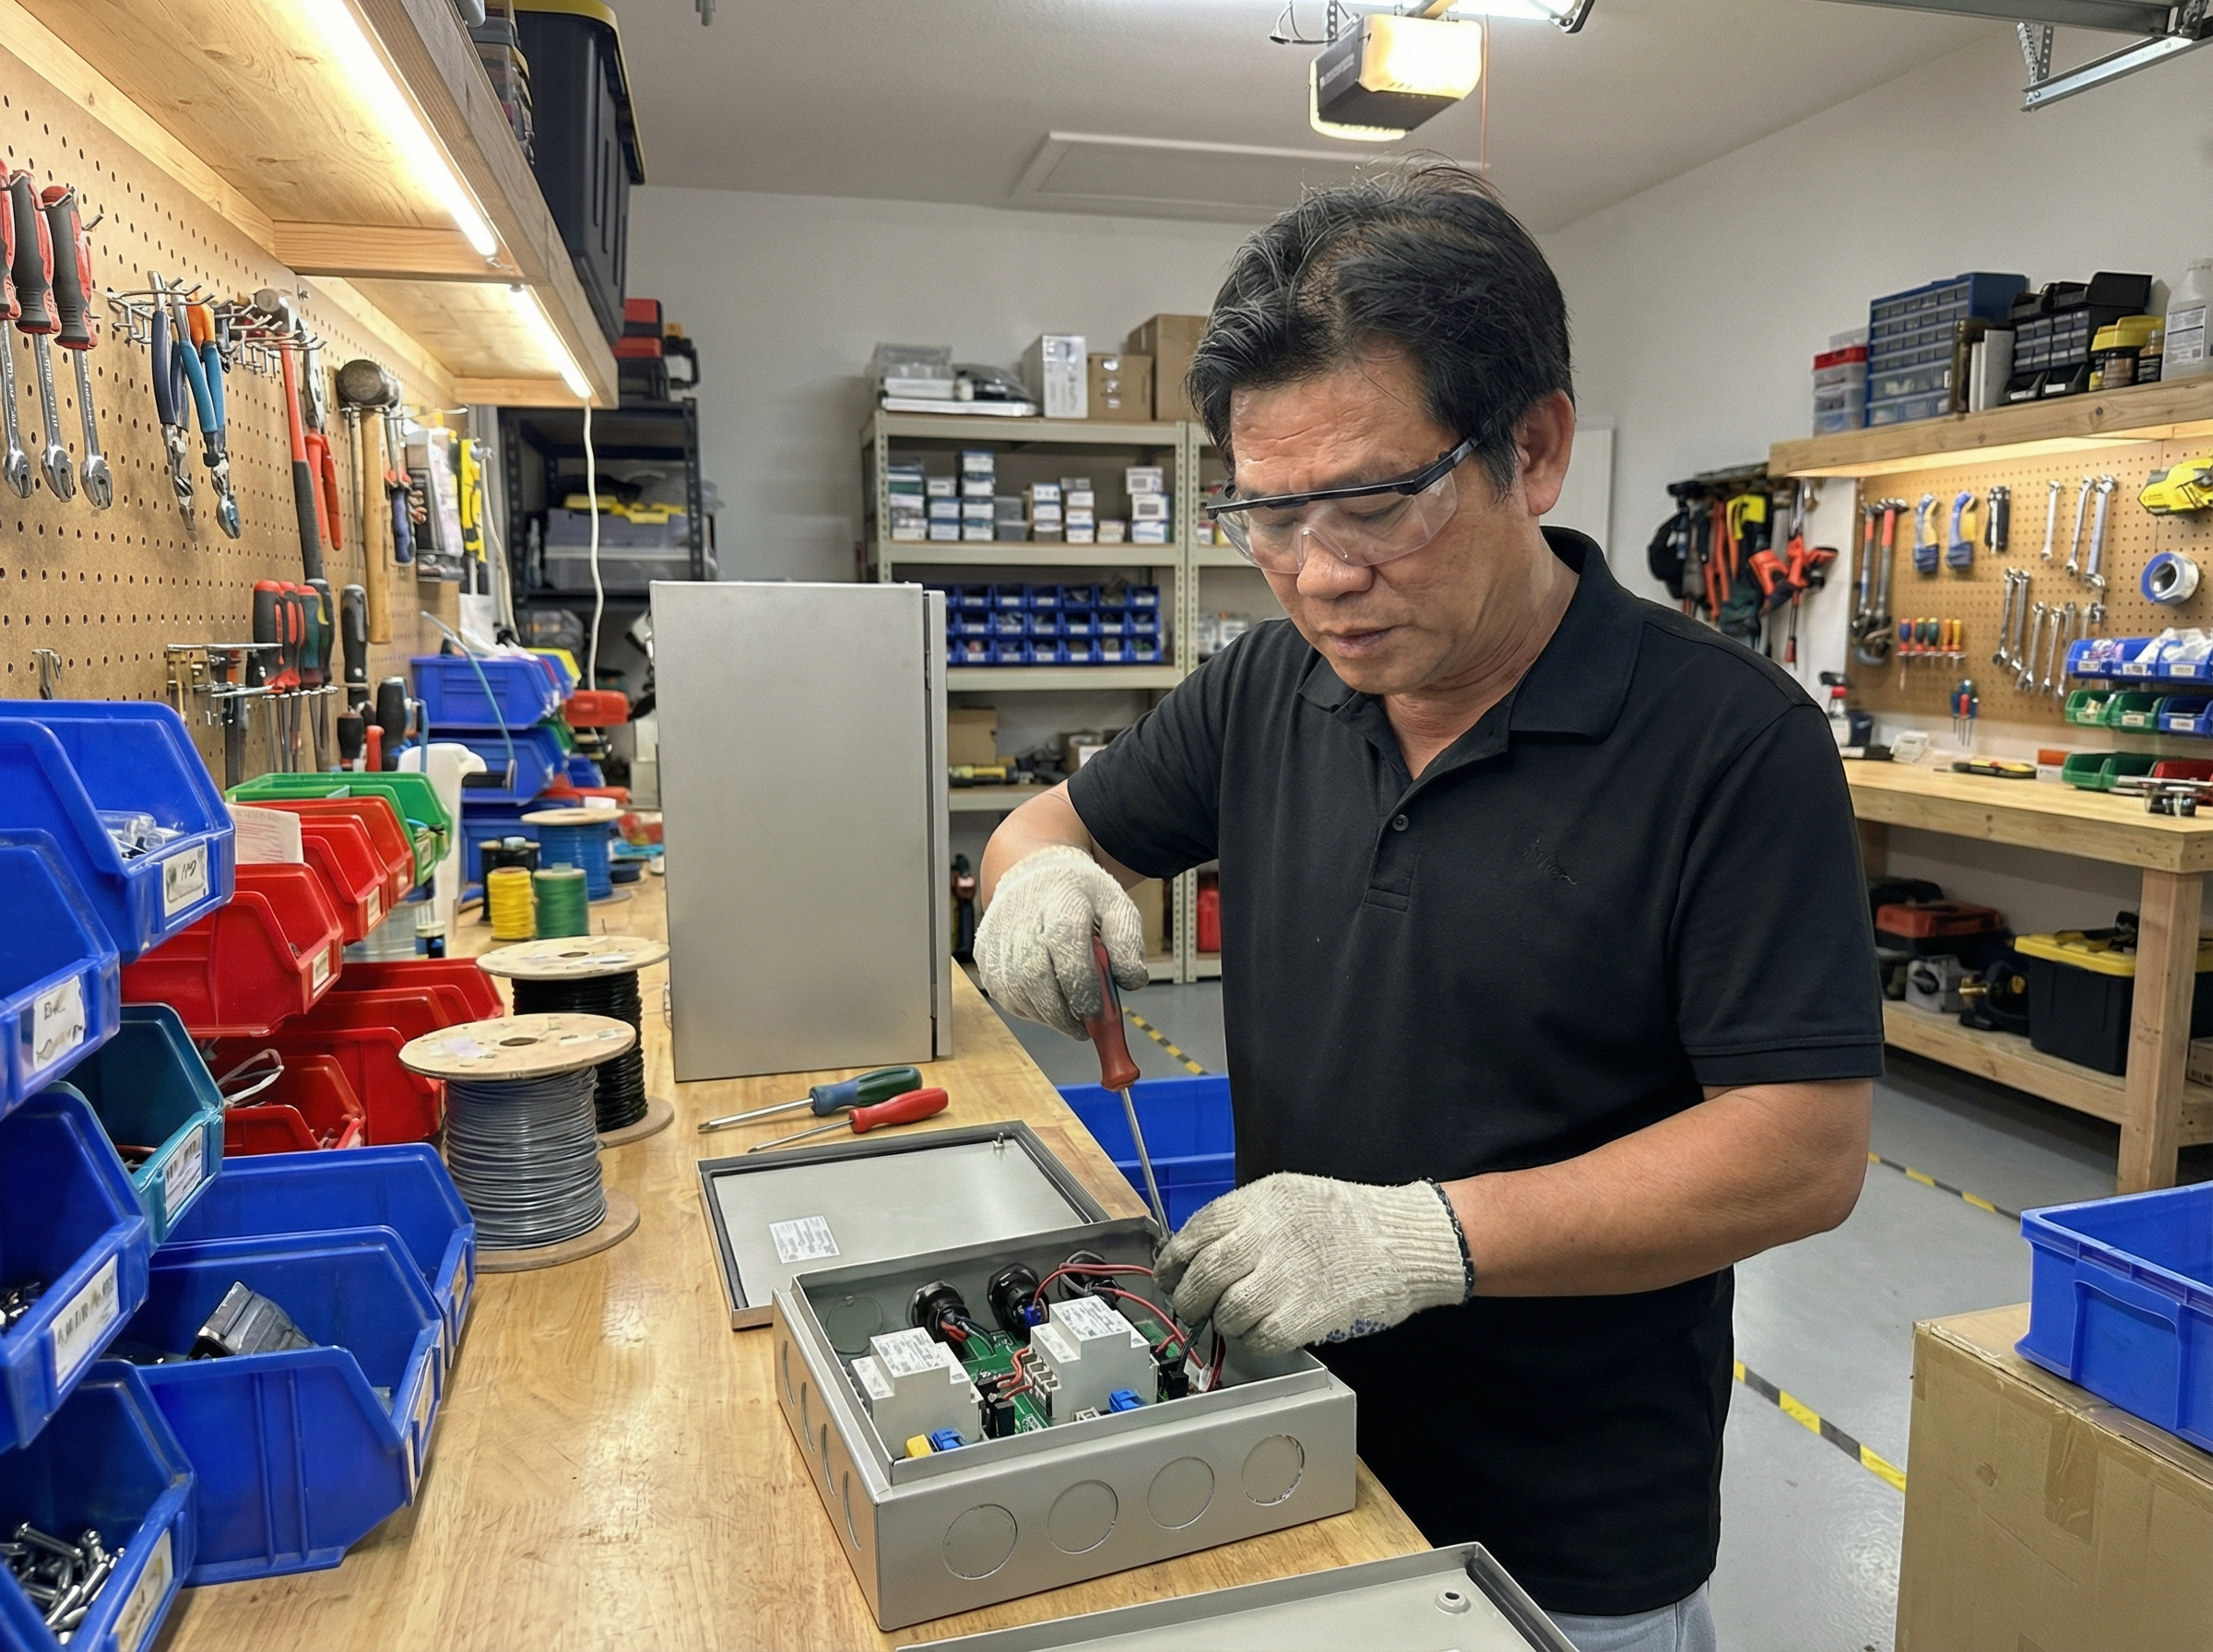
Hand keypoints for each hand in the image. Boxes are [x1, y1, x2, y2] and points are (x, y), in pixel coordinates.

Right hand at [974, 845, 1149, 1038]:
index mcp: (1061, 907)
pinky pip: (1007, 997)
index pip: (1069, 958)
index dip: (1084, 993)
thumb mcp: (1115, 905)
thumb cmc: (1076, 894)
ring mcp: (999, 942)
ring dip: (1048, 1015)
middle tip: (1085, 1027)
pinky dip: (1030, 1007)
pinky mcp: (985, 957)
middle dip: (1064, 1014)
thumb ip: (1128, 942)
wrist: (1031, 873)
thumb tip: (1130, 980)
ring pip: (1020, 996)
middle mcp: (1023, 924)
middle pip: (1038, 982)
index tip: (1098, 1013)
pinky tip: (1047, 999)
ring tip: (1068, 1010)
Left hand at [1155, 1173, 1468, 1356]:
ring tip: (1236, 1319)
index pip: (1195, 1233)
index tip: (1169, 1276)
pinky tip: (1264, 1331)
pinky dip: (1254, 1340)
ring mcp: (1285, 1277)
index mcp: (1259, 1203)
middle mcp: (1265, 1236)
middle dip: (1189, 1298)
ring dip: (1224, 1322)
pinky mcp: (1305, 1314)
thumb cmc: (1346, 1217)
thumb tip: (1200, 1249)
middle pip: (1204, 1276)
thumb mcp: (1289, 1195)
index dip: (1173, 1261)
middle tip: (1191, 1309)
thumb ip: (1245, 1218)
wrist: (1402, 1240)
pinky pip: (1260, 1337)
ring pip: (1227, 1311)